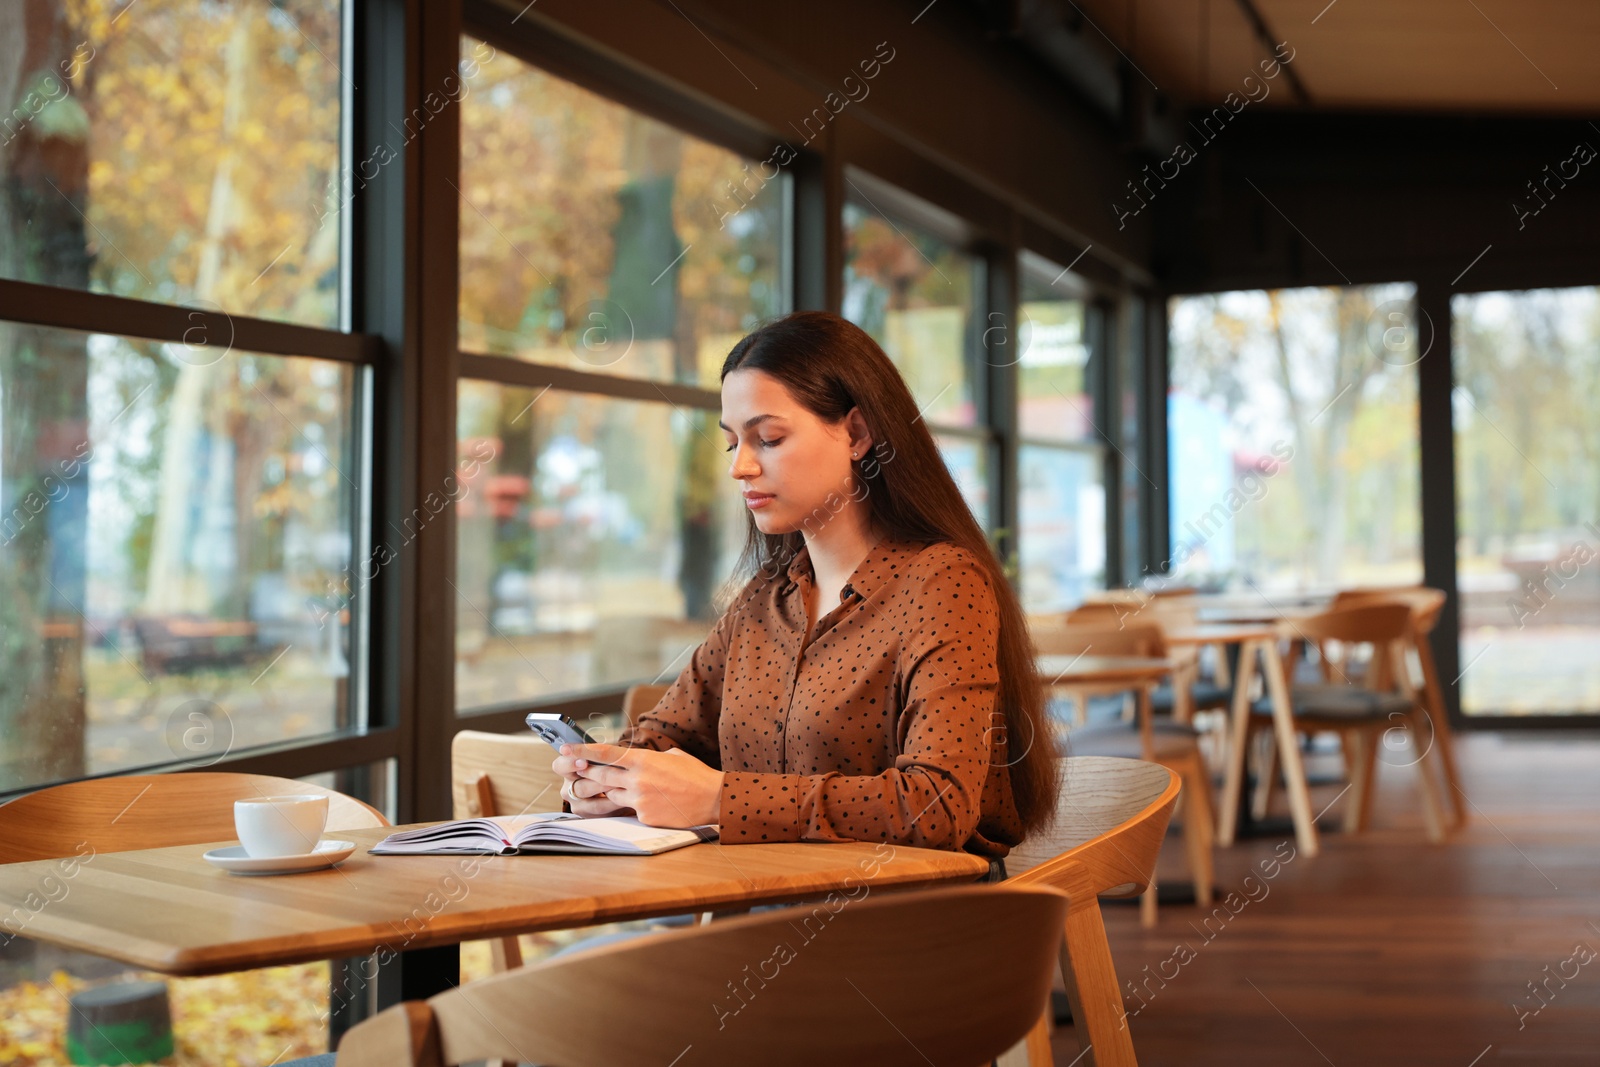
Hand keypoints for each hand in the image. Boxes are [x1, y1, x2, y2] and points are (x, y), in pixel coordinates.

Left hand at [554, 743, 722, 826]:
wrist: (714, 799)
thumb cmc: (696, 775)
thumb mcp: (672, 757)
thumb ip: (650, 759)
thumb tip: (637, 762)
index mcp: (644, 760)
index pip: (606, 753)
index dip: (583, 751)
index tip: (566, 748)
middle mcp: (638, 779)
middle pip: (601, 775)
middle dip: (585, 772)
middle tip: (570, 768)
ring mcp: (640, 800)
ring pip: (612, 795)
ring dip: (608, 791)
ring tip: (604, 788)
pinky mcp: (645, 817)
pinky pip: (629, 811)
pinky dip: (632, 807)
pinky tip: (645, 804)